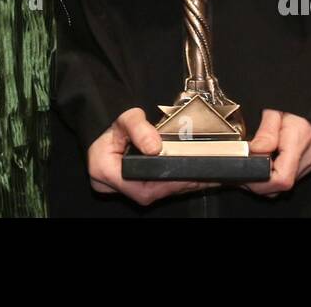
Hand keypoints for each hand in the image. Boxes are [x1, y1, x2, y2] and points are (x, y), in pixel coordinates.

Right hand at [87, 107, 216, 206]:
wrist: (103, 131)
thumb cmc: (111, 126)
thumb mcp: (124, 119)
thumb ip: (139, 129)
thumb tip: (155, 147)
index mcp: (106, 172)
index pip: (142, 186)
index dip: (167, 183)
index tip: (189, 176)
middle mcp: (116, 186)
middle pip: (153, 192)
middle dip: (182, 184)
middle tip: (207, 177)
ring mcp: (127, 189)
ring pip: (157, 192)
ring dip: (183, 184)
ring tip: (207, 177)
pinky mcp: (137, 187)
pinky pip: (158, 188)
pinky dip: (176, 182)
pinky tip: (194, 177)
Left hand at [243, 108, 310, 195]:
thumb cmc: (296, 97)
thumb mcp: (274, 107)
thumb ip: (265, 132)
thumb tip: (254, 152)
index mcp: (300, 136)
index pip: (282, 179)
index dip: (261, 181)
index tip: (247, 171)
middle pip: (284, 184)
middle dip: (263, 180)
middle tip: (250, 163)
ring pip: (292, 181)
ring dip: (275, 174)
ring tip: (264, 155)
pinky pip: (300, 173)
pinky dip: (286, 168)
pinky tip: (279, 155)